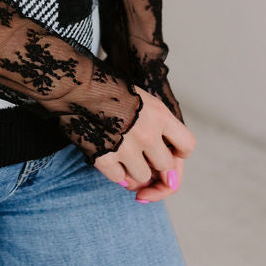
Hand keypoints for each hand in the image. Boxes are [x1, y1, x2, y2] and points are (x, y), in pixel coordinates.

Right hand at [93, 85, 195, 201]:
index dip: (180, 152)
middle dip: (155, 163)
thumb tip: (171, 180)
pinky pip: (119, 178)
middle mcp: (146, 132)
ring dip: (135, 169)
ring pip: (142, 177)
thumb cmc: (114, 92)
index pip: (187, 146)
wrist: (78, 85)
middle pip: (165, 166)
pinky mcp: (103, 156)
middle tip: (141, 151)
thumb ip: (164, 130)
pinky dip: (116, 172)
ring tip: (123, 150)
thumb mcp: (146, 101)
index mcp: (159, 115)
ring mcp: (124, 146)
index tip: (169, 148)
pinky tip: (110, 155)